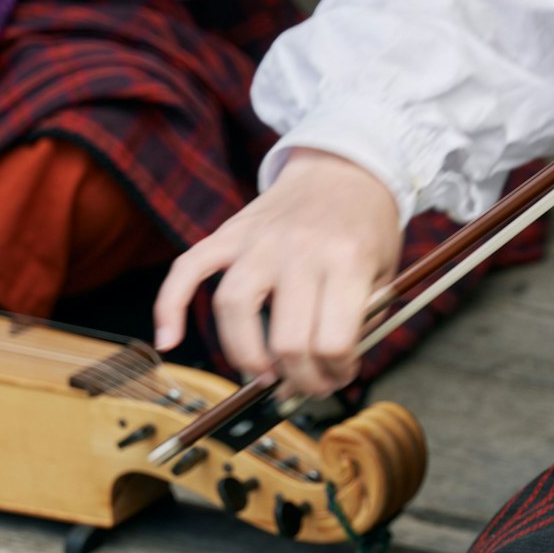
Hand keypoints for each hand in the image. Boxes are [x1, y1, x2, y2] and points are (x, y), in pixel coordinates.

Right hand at [152, 149, 402, 396]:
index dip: (336, 372)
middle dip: (298, 378)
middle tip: (307, 384)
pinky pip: (187, 270)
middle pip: (285, 339)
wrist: (344, 169)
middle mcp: (298, 250)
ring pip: (234, 310)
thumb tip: (324, 374)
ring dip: (246, 356)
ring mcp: (258, 241)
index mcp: (347, 261)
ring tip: (264, 374)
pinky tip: (169, 341)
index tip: (340, 373)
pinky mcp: (228, 233)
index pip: (332, 342)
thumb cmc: (367, 228)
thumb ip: (360, 321)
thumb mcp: (384, 273)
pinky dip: (169, 306)